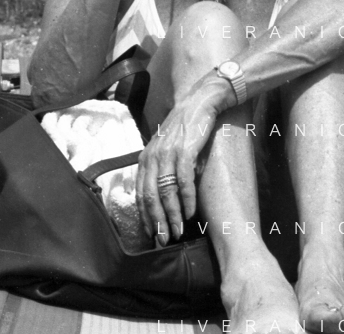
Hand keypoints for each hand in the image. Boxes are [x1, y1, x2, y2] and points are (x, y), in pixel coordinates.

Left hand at [136, 77, 219, 245]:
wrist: (202, 102)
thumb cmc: (187, 127)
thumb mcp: (168, 146)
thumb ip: (163, 167)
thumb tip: (165, 193)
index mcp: (145, 158)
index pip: (141, 194)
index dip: (146, 216)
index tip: (153, 233)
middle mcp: (153, 157)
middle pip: (151, 197)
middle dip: (158, 222)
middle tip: (164, 240)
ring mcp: (168, 154)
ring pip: (166, 193)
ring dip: (173, 215)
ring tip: (178, 232)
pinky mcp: (185, 151)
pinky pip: (184, 182)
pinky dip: (187, 199)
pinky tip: (191, 212)